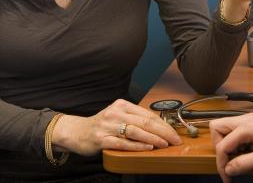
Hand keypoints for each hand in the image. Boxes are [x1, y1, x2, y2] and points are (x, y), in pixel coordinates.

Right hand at [54, 98, 181, 155]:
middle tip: (175, 139)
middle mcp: (116, 112)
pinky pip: (123, 142)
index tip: (175, 132)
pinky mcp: (101, 139)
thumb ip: (135, 119)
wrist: (76, 131)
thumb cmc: (101, 125)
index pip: (148, 114)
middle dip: (163, 131)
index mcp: (122, 105)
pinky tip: (148, 147)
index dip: (164, 124)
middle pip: (145, 121)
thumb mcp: (118, 116)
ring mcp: (108, 125)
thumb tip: (160, 127)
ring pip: (136, 131)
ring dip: (153, 138)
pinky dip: (137, 146)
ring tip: (165, 144)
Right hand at [210, 113, 252, 182]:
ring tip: (239, 158)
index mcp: (246, 127)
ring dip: (226, 144)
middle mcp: (244, 119)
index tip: (227, 178)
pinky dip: (235, 141)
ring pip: (225, 127)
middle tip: (230, 163)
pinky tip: (247, 151)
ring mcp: (249, 119)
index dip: (221, 164)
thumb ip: (245, 163)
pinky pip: (236, 129)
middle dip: (218, 148)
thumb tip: (228, 170)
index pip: (222, 145)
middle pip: (217, 128)